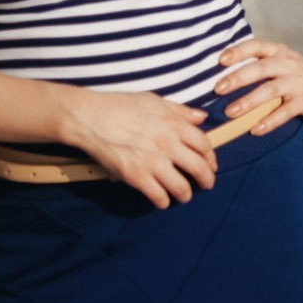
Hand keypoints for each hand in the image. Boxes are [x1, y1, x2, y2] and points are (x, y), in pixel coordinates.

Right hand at [60, 90, 216, 208]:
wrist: (91, 117)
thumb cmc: (122, 105)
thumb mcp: (155, 100)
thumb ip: (180, 111)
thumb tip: (201, 117)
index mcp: (175, 125)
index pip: (204, 145)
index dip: (211, 157)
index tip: (211, 163)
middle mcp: (168, 144)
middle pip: (199, 168)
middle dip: (207, 179)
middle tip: (207, 184)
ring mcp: (153, 162)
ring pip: (181, 187)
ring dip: (186, 195)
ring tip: (185, 196)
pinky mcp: (136, 176)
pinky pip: (158, 196)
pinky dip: (164, 202)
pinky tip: (163, 201)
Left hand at [213, 38, 302, 134]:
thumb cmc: (299, 76)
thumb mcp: (282, 63)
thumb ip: (259, 66)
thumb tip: (221, 78)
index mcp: (279, 52)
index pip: (257, 46)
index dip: (239, 51)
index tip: (221, 60)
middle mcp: (288, 64)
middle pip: (261, 67)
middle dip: (238, 77)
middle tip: (218, 89)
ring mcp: (298, 82)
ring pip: (272, 89)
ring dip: (250, 100)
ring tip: (231, 112)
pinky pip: (286, 110)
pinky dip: (270, 120)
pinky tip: (255, 129)